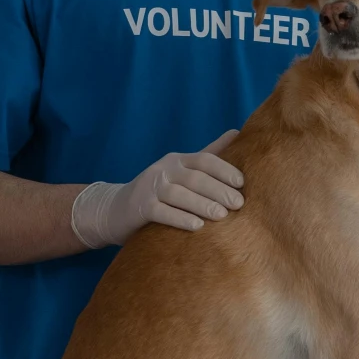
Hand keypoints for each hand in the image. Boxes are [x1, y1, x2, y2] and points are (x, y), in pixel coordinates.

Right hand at [71, 130, 244, 247]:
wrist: (117, 209)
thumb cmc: (159, 191)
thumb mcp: (182, 170)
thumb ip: (209, 154)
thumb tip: (237, 132)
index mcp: (178, 160)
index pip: (204, 160)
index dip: (224, 170)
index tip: (241, 183)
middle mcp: (164, 169)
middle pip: (194, 177)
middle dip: (218, 190)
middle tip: (238, 204)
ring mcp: (150, 187)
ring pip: (179, 194)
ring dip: (202, 204)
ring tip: (222, 216)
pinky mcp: (140, 207)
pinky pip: (162, 212)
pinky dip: (180, 218)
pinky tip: (197, 226)